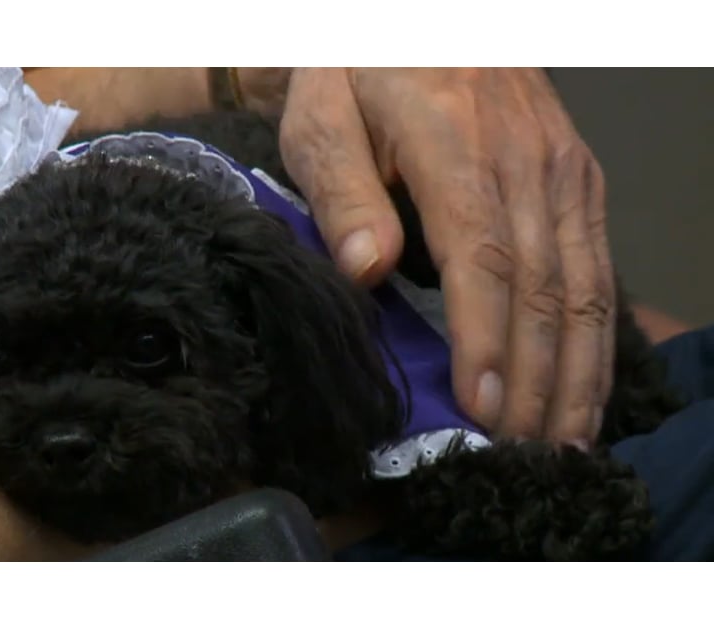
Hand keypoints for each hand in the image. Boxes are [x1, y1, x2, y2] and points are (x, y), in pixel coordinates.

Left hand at [274, 68, 612, 444]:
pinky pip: (598, 266)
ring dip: (575, 372)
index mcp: (457, 146)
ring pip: (584, 286)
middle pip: (544, 286)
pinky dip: (597, 335)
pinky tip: (584, 387)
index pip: (482, 257)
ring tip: (559, 443)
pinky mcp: (579, 179)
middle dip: (533, 378)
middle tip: (517, 453)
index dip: (485, 339)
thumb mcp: (322, 117)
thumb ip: (343, 191)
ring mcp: (563, 170)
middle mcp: (527, 160)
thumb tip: (366, 266)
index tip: (480, 407)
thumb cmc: (358, 71)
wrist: (417, 20)